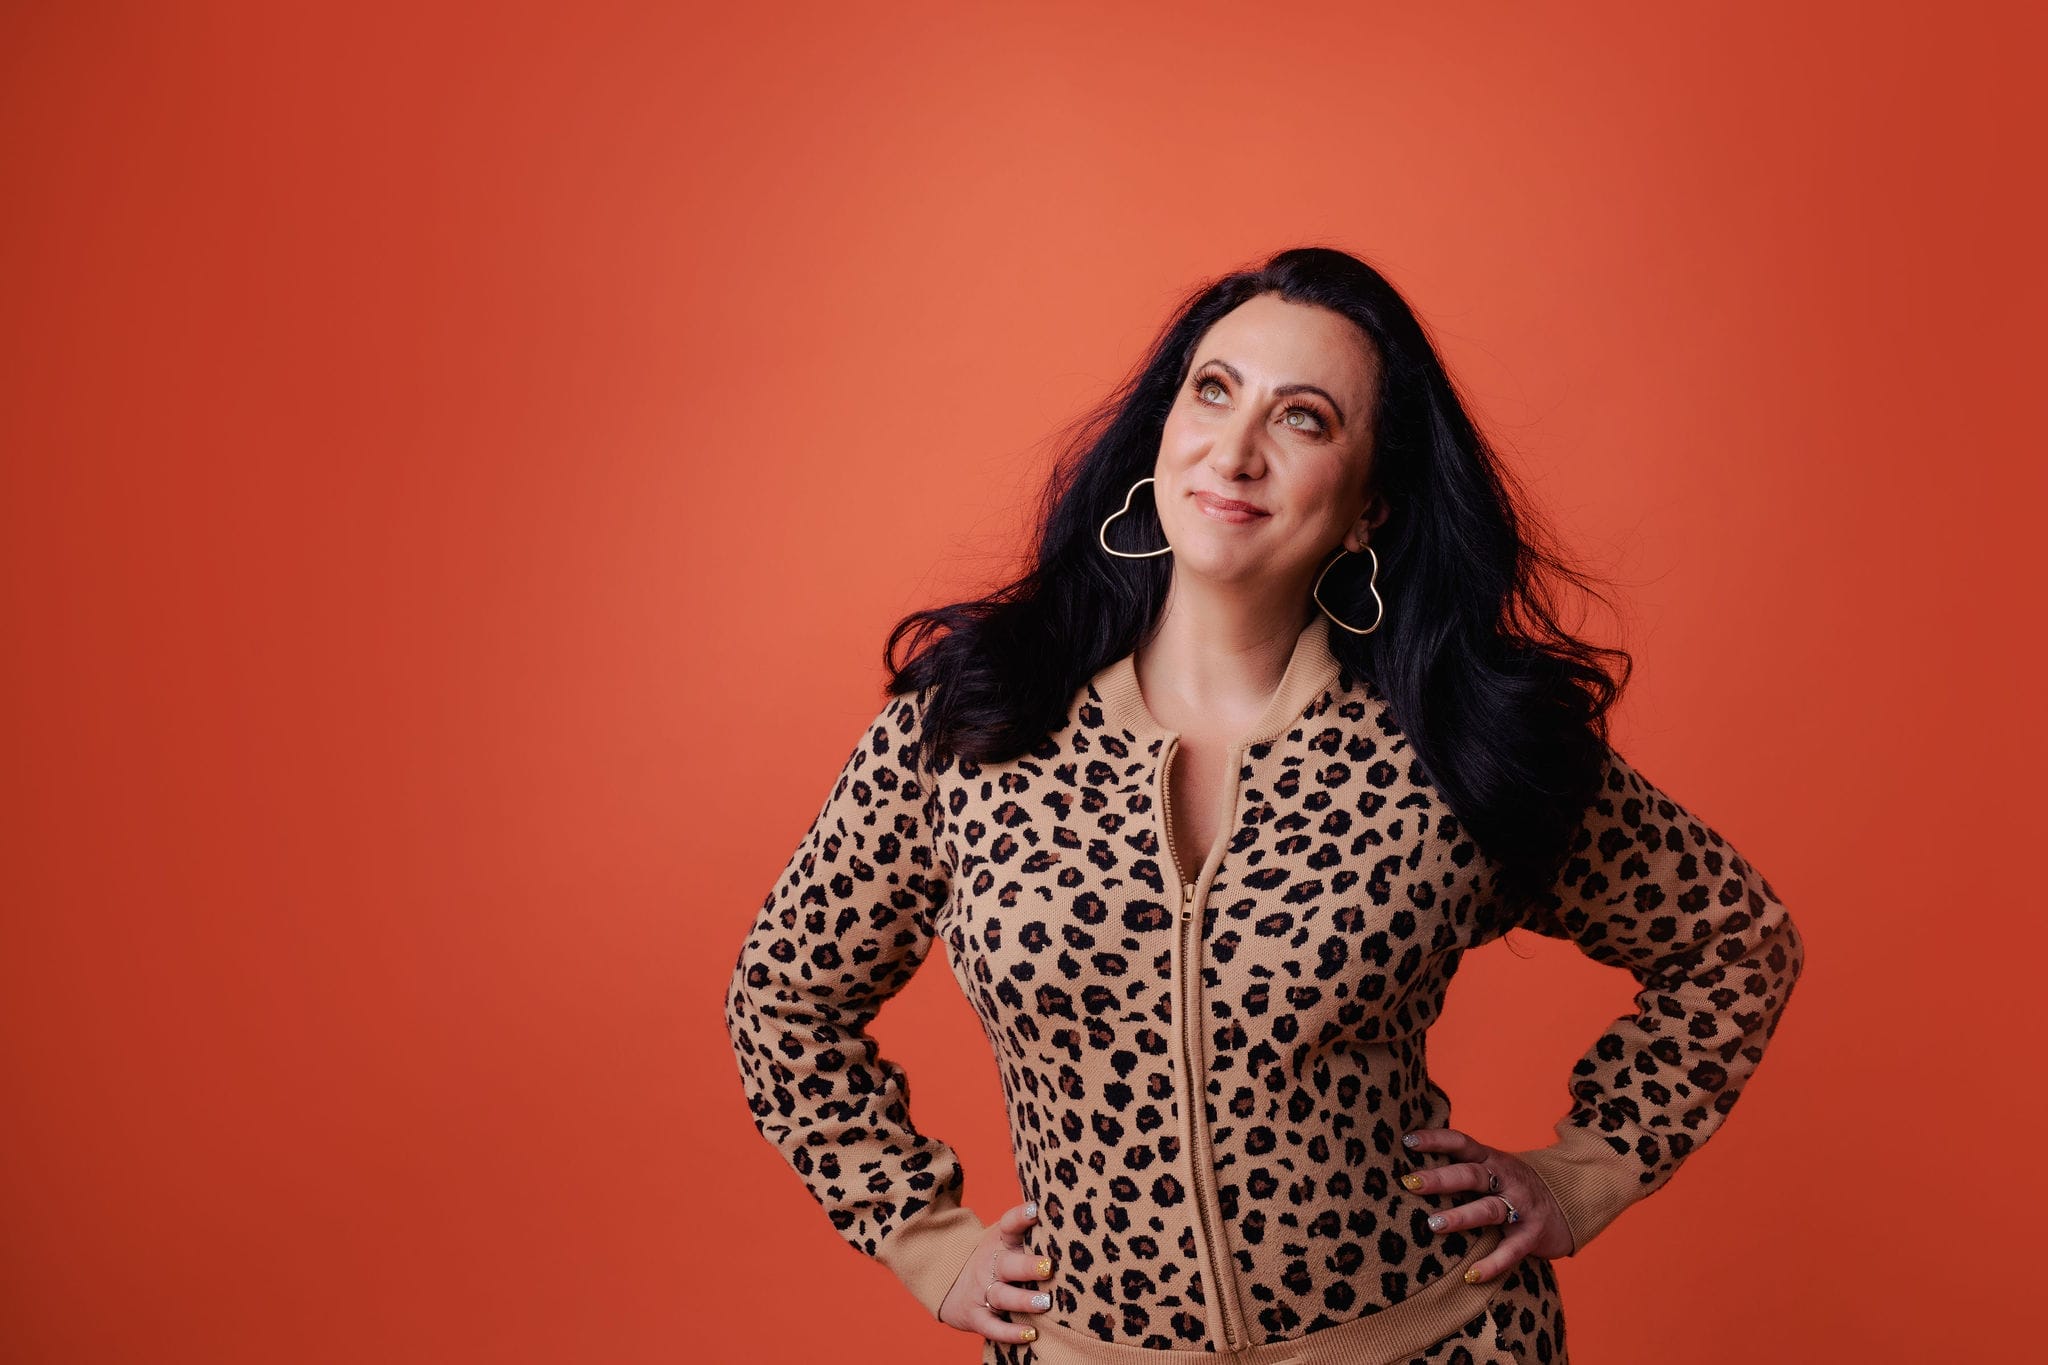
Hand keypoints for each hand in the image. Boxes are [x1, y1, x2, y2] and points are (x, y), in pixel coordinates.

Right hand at [938, 1201, 1052, 1346]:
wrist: (948, 1281)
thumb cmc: (994, 1258)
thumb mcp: (1004, 1239)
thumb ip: (1028, 1229)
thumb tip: (1061, 1208)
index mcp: (1000, 1242)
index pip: (1009, 1226)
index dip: (1021, 1217)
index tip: (1036, 1209)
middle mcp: (991, 1266)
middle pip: (1008, 1265)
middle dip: (1028, 1266)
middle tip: (1048, 1267)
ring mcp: (982, 1292)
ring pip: (1002, 1296)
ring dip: (1024, 1300)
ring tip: (1045, 1302)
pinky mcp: (977, 1317)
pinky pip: (993, 1327)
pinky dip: (1010, 1333)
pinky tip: (1030, 1334)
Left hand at [1399, 1128, 1571, 1281]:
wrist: (1570, 1203)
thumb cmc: (1514, 1186)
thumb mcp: (1494, 1168)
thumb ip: (1464, 1166)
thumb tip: (1413, 1167)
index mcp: (1492, 1160)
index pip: (1462, 1143)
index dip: (1436, 1140)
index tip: (1408, 1141)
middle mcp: (1506, 1179)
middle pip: (1471, 1175)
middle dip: (1441, 1179)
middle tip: (1411, 1183)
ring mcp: (1520, 1207)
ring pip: (1489, 1210)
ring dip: (1461, 1216)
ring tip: (1433, 1225)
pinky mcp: (1531, 1235)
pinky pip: (1511, 1251)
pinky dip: (1492, 1264)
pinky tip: (1470, 1276)